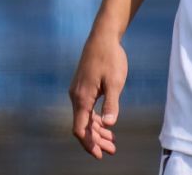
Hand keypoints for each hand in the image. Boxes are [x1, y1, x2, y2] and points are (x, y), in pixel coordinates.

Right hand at [69, 31, 127, 159]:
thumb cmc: (110, 58)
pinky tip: (106, 124)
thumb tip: (109, 123)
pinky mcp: (83, 86)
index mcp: (82, 98)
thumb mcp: (115, 81)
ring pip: (85, 118)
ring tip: (111, 142)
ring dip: (97, 131)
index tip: (99, 154)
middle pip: (83, 126)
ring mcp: (78, 91)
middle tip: (111, 150)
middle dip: (96, 140)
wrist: (103, 37)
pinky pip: (86, 109)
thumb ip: (111, 103)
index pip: (80, 129)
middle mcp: (76, 96)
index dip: (89, 143)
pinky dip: (95, 119)